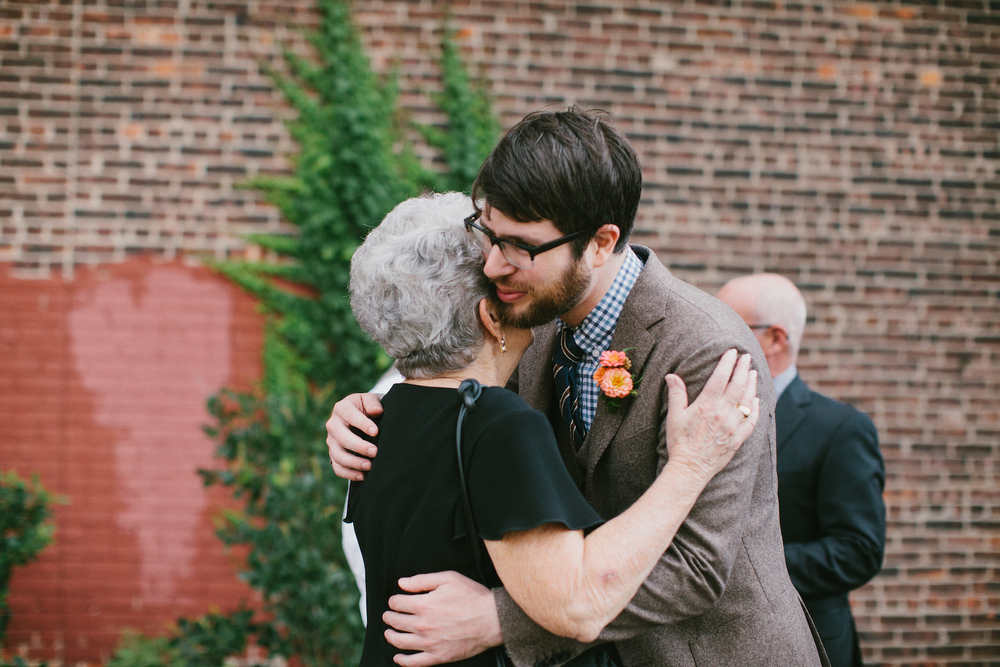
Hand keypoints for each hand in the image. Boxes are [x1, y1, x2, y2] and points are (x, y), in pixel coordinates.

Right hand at [326, 392, 383, 480]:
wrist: (364, 416)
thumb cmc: (369, 407)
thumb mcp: (371, 400)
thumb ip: (373, 403)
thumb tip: (376, 412)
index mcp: (342, 408)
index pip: (350, 416)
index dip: (363, 424)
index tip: (376, 432)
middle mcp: (333, 424)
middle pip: (342, 438)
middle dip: (359, 446)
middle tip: (375, 452)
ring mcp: (331, 440)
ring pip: (338, 455)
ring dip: (353, 462)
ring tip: (370, 466)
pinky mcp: (334, 454)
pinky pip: (337, 466)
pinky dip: (348, 473)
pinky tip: (362, 476)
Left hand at [383, 571, 501, 665]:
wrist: (491, 620)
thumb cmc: (473, 597)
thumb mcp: (448, 579)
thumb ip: (422, 580)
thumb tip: (402, 583)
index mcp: (424, 605)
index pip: (397, 604)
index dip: (393, 601)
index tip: (394, 601)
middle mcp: (423, 625)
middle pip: (396, 622)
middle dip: (389, 617)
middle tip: (388, 615)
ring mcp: (429, 643)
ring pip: (400, 642)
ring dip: (390, 636)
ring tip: (389, 633)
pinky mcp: (438, 657)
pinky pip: (414, 662)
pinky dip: (402, 661)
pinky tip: (398, 658)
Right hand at [664, 349, 758, 481]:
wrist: (690, 468)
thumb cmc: (679, 442)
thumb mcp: (674, 416)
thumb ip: (676, 394)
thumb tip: (671, 375)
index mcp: (706, 405)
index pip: (720, 377)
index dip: (727, 362)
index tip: (731, 352)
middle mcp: (722, 412)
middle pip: (737, 384)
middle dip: (743, 368)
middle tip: (746, 356)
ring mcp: (732, 425)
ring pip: (747, 399)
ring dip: (751, 384)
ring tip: (752, 372)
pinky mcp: (738, 438)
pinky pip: (751, 420)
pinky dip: (755, 408)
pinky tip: (756, 399)